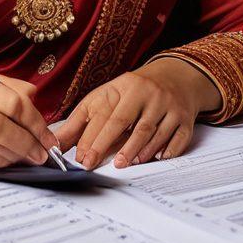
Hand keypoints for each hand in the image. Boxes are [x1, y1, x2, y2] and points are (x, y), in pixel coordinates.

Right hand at [0, 71, 58, 176]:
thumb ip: (12, 91)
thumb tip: (40, 114)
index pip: (11, 102)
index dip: (36, 122)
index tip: (48, 137)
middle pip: (0, 129)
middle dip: (27, 144)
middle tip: (41, 154)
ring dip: (13, 158)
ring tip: (23, 157)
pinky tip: (0, 160)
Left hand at [53, 57, 221, 169]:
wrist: (174, 78)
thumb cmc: (132, 92)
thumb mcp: (105, 97)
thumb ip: (81, 120)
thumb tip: (56, 144)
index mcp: (127, 87)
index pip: (109, 115)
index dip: (95, 138)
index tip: (82, 158)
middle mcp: (150, 95)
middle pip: (131, 124)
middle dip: (113, 146)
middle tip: (98, 164)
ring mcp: (170, 106)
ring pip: (154, 132)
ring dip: (139, 151)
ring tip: (125, 163)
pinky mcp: (186, 119)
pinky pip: (178, 138)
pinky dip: (167, 150)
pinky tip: (156, 158)